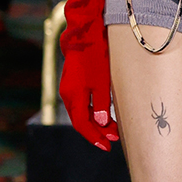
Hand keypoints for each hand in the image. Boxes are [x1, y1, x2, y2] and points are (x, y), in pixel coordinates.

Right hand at [58, 31, 118, 150]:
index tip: (107, 146)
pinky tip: (104, 114)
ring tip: (113, 128)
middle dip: (97, 132)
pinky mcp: (73, 84)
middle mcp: (68, 95)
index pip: (82, 124)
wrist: (85, 34)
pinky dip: (92, 112)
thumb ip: (100, 105)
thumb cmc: (94, 56)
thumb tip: (99, 123)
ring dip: (96, 123)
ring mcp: (69, 89)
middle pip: (81, 121)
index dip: (94, 137)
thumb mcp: (101, 82)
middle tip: (114, 140)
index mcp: (73, 96)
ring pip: (82, 113)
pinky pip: (81, 104)